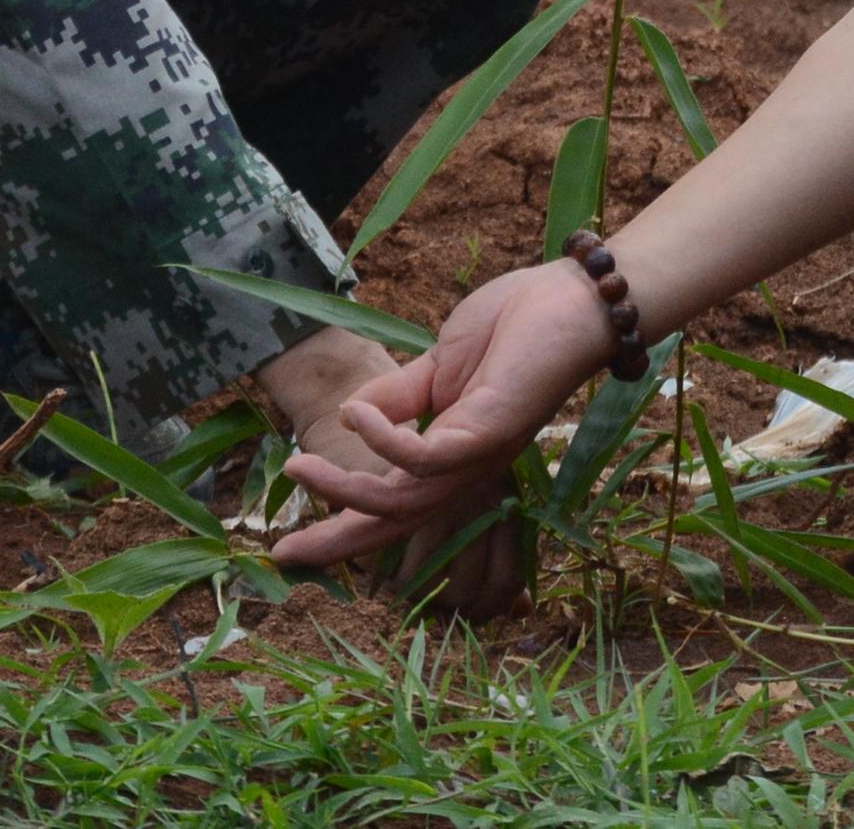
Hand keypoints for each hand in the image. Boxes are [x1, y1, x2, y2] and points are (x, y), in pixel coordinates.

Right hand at [269, 259, 614, 569]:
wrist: (572, 299)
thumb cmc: (513, 327)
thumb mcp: (437, 367)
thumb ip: (396, 397)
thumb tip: (346, 418)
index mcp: (452, 456)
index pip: (392, 506)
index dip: (342, 529)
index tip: (288, 551)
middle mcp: (466, 467)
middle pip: (393, 522)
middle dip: (337, 542)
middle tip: (281, 553)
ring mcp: (479, 454)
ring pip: (402, 499)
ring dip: (344, 490)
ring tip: (298, 469)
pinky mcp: (490, 431)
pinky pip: (426, 457)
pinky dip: (384, 440)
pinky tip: (356, 415)